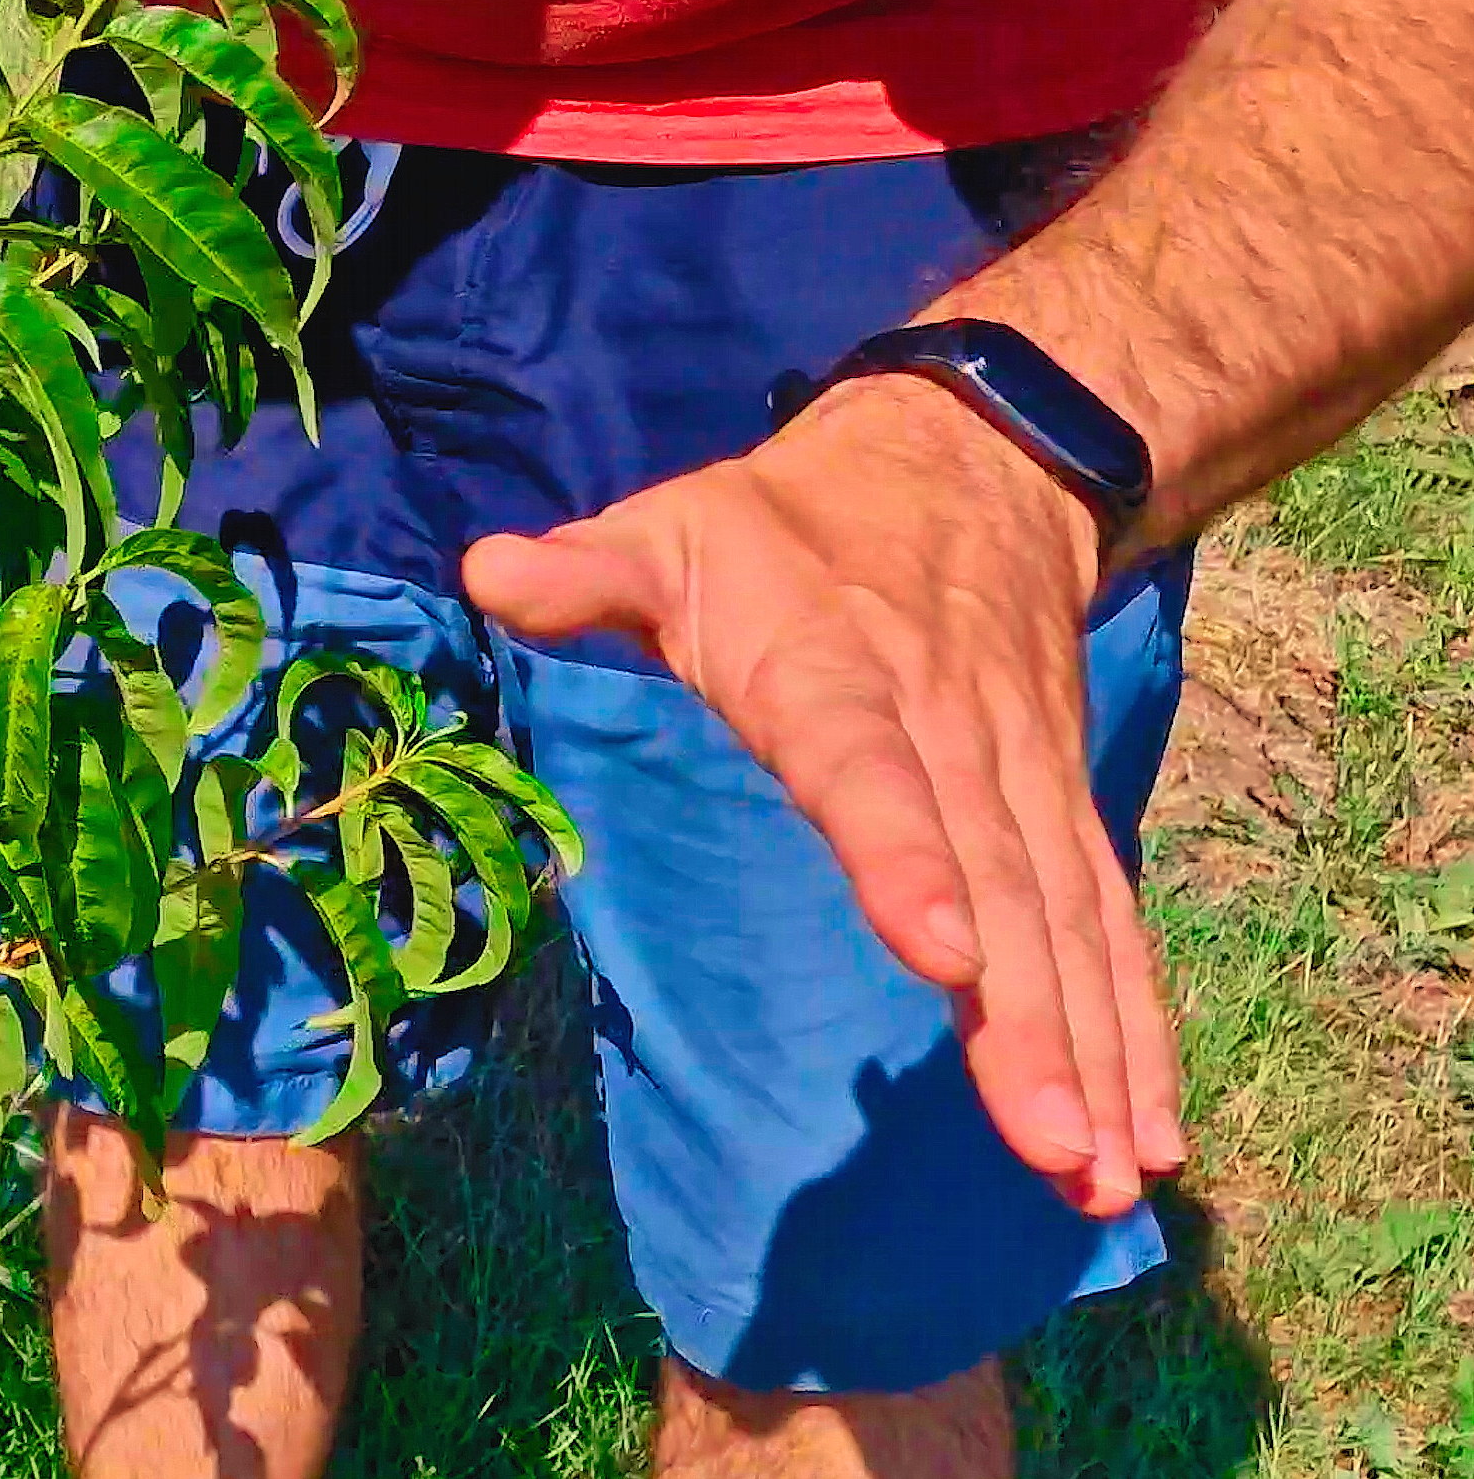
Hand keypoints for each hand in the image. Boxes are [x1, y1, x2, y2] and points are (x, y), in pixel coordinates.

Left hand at [459, 375, 1184, 1218]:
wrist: (971, 463)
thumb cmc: (784, 528)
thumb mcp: (674, 529)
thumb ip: (590, 572)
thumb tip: (489, 571)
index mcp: (835, 679)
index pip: (869, 775)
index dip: (905, 860)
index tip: (942, 954)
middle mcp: (949, 740)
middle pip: (995, 888)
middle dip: (1027, 1021)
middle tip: (1049, 1143)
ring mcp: (1020, 782)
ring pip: (1064, 925)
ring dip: (1091, 1049)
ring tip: (1101, 1171)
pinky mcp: (1060, 810)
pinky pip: (1105, 925)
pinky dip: (1133, 1025)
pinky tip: (1146, 1135)